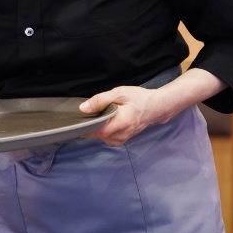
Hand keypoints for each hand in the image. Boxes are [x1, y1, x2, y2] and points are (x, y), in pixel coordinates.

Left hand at [79, 69, 225, 146]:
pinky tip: (102, 122)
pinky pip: (107, 138)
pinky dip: (102, 131)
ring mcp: (123, 139)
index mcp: (122, 123)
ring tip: (93, 117)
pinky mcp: (122, 139)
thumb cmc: (138, 98)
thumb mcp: (119, 93)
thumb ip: (101, 100)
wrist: (156, 107)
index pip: (98, 131)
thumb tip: (83, 109)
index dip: (85, 128)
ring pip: (102, 138)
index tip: (76, 121)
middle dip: (89, 127)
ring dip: (96, 129)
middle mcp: (122, 134)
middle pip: (98, 135)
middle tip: (83, 116)